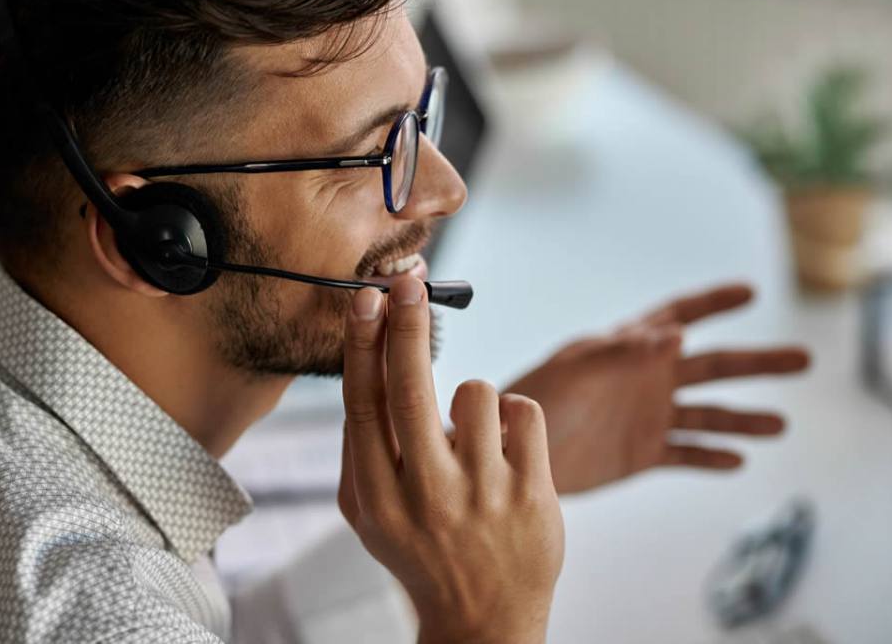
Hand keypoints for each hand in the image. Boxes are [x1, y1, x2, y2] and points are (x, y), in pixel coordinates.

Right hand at [339, 276, 563, 643]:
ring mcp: (483, 495)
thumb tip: (363, 361)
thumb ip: (358, 449)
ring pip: (477, 391)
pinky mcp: (534, 494)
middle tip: (409, 281)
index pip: (363, 403)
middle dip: (407, 322)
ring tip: (474, 438)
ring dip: (474, 401)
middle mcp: (426, 494)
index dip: (362, 342)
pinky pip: (526, 411)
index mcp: (377, 497)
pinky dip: (516, 418)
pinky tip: (508, 450)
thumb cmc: (419, 551)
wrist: (484, 621)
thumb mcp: (368, 515)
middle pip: (410, 386)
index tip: (366, 296)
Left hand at [504, 283, 809, 494]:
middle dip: (757, 363)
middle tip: (804, 359)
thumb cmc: (534, 401)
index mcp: (628, 349)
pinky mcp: (642, 453)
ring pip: (709, 415)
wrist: (510, 454)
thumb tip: (674, 333)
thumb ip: (622, 353)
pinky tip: (738, 461)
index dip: (712, 302)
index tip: (750, 290)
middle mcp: (646, 379)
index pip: (678, 316)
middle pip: (713, 366)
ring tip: (778, 425)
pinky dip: (713, 457)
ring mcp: (647, 416)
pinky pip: (687, 453)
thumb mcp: (575, 371)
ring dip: (744, 419)